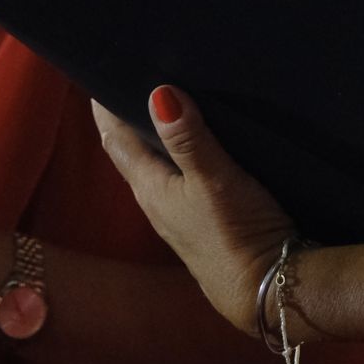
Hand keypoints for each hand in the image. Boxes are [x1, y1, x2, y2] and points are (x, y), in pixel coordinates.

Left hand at [95, 89, 292, 336]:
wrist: (266, 290)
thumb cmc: (236, 234)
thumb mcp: (214, 180)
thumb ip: (189, 139)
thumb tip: (159, 92)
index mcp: (150, 188)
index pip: (116, 140)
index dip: (104, 108)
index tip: (98, 73)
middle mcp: (157, 202)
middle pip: (132, 152)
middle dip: (127, 117)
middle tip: (132, 78)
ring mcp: (179, 216)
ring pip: (156, 167)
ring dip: (153, 137)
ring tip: (164, 103)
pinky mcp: (203, 223)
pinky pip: (180, 180)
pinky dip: (178, 156)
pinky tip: (198, 147)